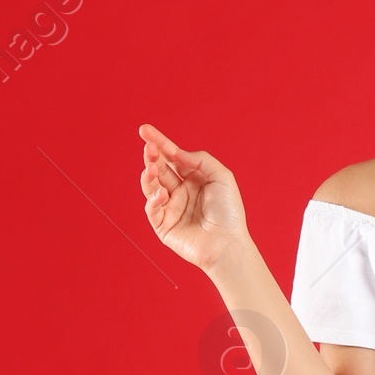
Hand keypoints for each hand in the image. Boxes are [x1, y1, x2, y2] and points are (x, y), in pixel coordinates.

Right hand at [138, 124, 249, 274]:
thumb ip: (200, 159)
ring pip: (152, 186)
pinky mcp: (163, 226)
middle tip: (148, 147)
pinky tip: (162, 194)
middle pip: (160, 168)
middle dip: (152, 156)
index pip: (172, 156)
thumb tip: (177, 153)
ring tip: (151, 167)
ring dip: (149, 174)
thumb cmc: (229, 213)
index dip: (159, 143)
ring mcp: (171, 208)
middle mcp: (181, 191)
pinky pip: (152, 208)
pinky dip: (153, 199)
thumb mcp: (222, 177)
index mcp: (194, 179)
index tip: (144, 130)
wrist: (228, 244)